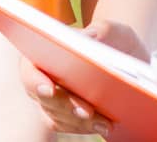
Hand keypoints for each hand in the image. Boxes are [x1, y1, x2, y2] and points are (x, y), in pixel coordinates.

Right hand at [20, 18, 147, 136]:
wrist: (125, 57)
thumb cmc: (114, 39)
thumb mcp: (113, 30)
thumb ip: (102, 30)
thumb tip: (89, 37)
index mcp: (45, 51)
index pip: (30, 68)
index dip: (35, 80)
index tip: (50, 88)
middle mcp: (43, 77)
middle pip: (44, 98)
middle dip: (66, 106)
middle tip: (87, 111)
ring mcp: (52, 98)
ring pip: (57, 116)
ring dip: (79, 122)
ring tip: (104, 124)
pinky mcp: (66, 114)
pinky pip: (69, 125)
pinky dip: (86, 127)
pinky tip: (104, 126)